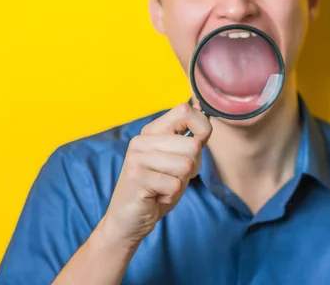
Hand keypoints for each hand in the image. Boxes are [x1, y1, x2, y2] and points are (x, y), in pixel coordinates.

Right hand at [98, 103, 211, 248]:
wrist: (127, 221)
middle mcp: (142, 140)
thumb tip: (202, 109)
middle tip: (172, 177)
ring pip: (186, 166)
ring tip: (162, 187)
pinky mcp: (137, 178)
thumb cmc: (156, 189)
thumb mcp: (175, 160)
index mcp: (152, 131)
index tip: (197, 145)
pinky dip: (171, 196)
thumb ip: (188, 139)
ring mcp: (137, 158)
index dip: (202, 128)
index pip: (185, 110)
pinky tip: (155, 197)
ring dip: (180, 183)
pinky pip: (175, 186)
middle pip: (193, 145)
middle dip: (192, 167)